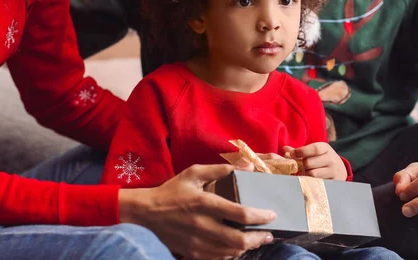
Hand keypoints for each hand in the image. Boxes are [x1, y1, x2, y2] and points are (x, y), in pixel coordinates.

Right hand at [118, 164, 275, 258]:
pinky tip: (237, 247)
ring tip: (258, 240)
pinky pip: (218, 258)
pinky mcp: (192, 252)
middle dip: (259, 238)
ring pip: (231, 252)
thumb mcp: (194, 173)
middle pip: (239, 240)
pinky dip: (232, 254)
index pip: (240, 214)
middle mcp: (202, 225)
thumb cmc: (172, 190)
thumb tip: (247, 167)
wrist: (146, 213)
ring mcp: (197, 242)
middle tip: (269, 233)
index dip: (261, 216)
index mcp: (204, 203)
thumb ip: (220, 169)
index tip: (272, 215)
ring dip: (248, 247)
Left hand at [283, 142, 346, 179]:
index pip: (314, 149)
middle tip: (299, 166)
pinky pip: (317, 183)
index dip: (301, 151)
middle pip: (309, 162)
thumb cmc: (322, 159)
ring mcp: (333, 171)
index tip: (291, 155)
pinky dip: (311, 181)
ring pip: (312, 174)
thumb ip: (300, 151)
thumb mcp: (314, 152)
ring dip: (305, 174)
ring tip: (306, 173)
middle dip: (301, 165)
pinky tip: (310, 179)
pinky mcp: (334, 182)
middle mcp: (331, 159)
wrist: (340, 169)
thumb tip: (285, 149)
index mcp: (325, 148)